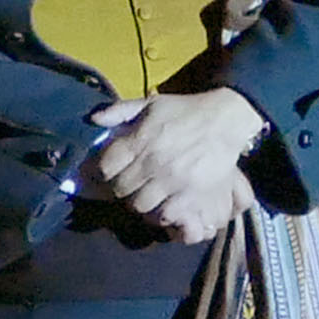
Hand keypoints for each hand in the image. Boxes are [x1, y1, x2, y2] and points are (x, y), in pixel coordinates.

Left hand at [89, 87, 265, 238]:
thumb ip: (120, 111)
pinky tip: (164, 203)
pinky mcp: (191, 193)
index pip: (106, 168)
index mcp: (140, 140)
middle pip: (121, 189)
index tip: (113, 171)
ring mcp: (172, 179)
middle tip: (130, 185)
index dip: (106, 172)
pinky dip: (162, 213)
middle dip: (122, 188)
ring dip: (140, 202)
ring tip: (146, 195)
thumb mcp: (150, 104)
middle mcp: (153, 161)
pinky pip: (166, 214)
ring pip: (140, 205)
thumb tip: (94, 119)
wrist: (224, 120)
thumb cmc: (184, 111)